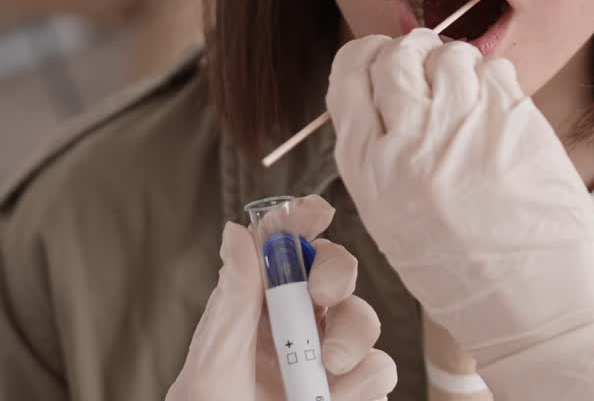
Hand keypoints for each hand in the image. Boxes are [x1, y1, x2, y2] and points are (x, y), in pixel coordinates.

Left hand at [166, 196, 396, 400]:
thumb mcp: (214, 359)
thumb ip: (234, 298)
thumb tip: (237, 232)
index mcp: (257, 307)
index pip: (283, 250)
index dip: (302, 222)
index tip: (317, 211)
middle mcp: (296, 326)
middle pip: (336, 273)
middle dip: (337, 273)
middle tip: (322, 295)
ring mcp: (327, 362)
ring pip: (364, 322)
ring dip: (354, 337)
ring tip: (326, 370)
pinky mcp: (351, 396)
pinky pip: (379, 372)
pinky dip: (364, 382)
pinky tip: (335, 398)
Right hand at [326, 30, 593, 399]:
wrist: (535, 311)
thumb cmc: (463, 275)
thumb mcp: (390, 218)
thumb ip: (380, 152)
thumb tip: (386, 89)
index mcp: (368, 168)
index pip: (349, 73)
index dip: (367, 59)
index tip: (382, 63)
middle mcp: (407, 140)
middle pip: (396, 54)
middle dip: (411, 56)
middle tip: (431, 76)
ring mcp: (463, 124)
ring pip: (445, 53)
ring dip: (456, 66)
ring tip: (469, 102)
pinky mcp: (513, 119)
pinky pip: (493, 67)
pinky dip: (493, 79)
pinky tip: (497, 113)